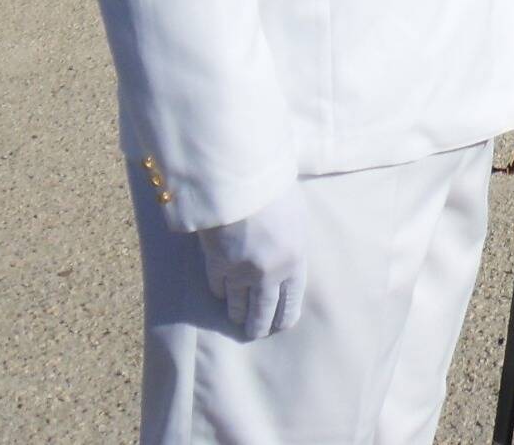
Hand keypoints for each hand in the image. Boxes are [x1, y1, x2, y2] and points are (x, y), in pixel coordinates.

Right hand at [199, 184, 307, 339]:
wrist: (242, 181)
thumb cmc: (275, 192)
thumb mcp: (296, 220)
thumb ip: (291, 246)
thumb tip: (286, 263)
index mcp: (296, 260)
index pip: (291, 301)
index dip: (285, 317)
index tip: (281, 326)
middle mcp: (270, 274)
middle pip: (264, 312)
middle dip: (260, 325)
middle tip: (256, 332)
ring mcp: (242, 273)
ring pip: (238, 306)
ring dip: (238, 314)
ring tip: (238, 319)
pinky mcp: (217, 267)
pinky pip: (218, 289)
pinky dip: (220, 292)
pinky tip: (222, 294)